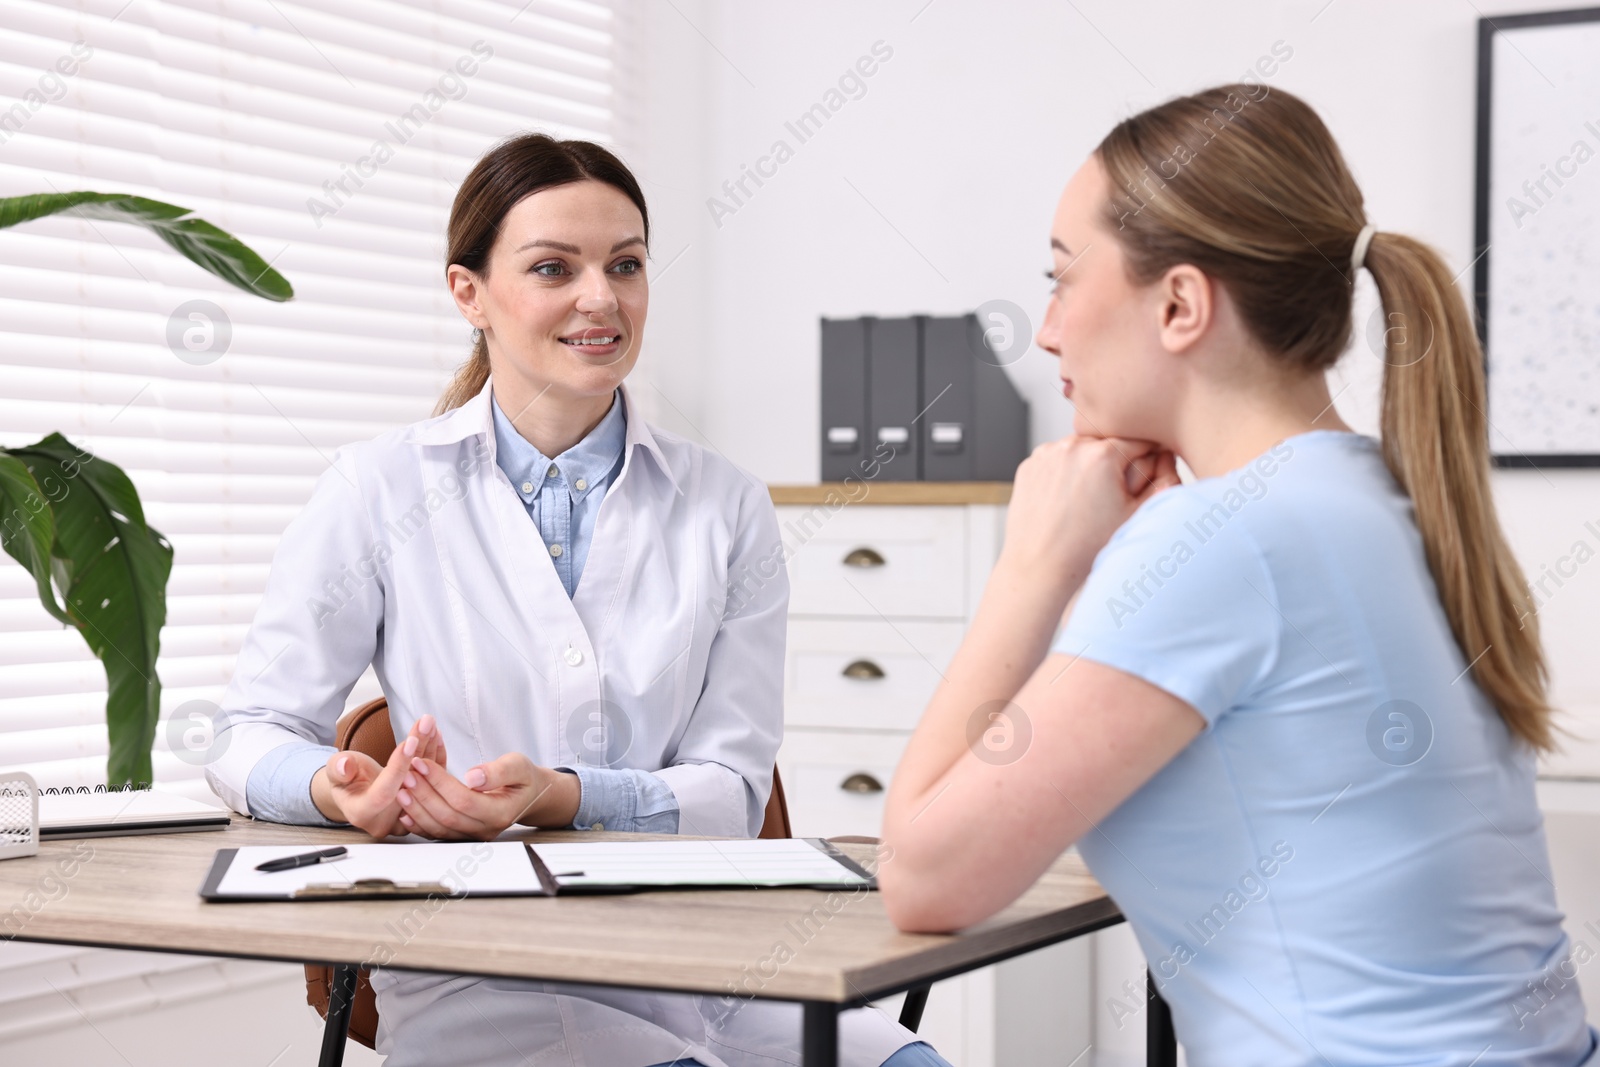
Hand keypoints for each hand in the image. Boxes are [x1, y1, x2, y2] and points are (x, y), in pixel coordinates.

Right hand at [310, 714, 447, 836]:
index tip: (409, 741)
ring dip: (430, 749)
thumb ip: (338, 769)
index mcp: (362, 814)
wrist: (356, 791)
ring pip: (425, 780)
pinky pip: (433, 781)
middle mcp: (387, 819)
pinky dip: (435, 757)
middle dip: (419, 750)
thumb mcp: (334, 771)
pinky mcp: (420, 805)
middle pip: (410, 783)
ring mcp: (406, 814)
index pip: (384, 792)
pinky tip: (435, 736)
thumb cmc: (344, 779)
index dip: (397, 767)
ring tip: (430, 724)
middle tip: (425, 724)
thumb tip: (344, 765)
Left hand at [395, 753, 580, 840]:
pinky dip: (419, 823)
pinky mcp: (462, 835)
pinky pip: (437, 834)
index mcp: (500, 812)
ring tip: (402, 787)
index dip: (440, 782)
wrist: (529, 795)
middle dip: (424, 793)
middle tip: (407, 772)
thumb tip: (473, 776)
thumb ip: (498, 771)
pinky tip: (405, 810)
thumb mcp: (519, 766)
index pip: (464, 800)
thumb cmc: (523, 778)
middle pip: (447, 816)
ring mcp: (473, 835)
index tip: (422, 762)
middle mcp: (485, 829)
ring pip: (439, 828)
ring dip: (417, 808)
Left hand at [999, 435, 1179, 597]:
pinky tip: (1067, 498)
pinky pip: (1056, 459)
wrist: (1041, 565)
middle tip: (1112, 493)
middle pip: (1107, 442)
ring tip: (1089, 498)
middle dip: (1115, 461)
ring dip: (1089, 463)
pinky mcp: (1029, 465)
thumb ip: (1161, 480)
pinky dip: (1064, 471)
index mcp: (1102, 455)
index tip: (1143, 477)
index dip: (1147, 458)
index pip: (1139, 441)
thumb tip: (1167, 455)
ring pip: (1080, 448)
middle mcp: (1072, 447)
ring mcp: (1047, 454)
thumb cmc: (1088, 546)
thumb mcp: (1136, 514)